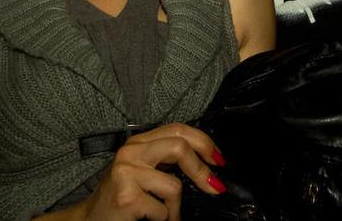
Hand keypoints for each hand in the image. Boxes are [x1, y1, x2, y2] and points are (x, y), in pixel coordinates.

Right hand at [77, 123, 225, 220]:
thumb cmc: (122, 198)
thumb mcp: (144, 171)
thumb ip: (167, 160)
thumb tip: (208, 162)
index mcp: (138, 142)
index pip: (177, 129)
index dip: (203, 142)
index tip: (219, 159)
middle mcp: (131, 151)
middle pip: (179, 146)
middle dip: (202, 169)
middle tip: (214, 187)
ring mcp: (126, 173)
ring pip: (174, 185)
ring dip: (174, 209)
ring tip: (163, 215)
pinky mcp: (127, 196)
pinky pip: (162, 209)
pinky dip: (163, 219)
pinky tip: (148, 219)